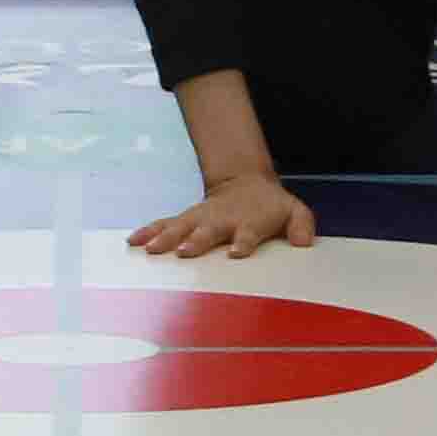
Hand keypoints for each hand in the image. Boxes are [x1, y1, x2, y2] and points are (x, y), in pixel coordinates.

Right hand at [132, 172, 319, 262]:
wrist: (246, 183)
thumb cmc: (270, 207)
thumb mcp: (294, 211)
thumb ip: (301, 225)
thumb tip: (303, 242)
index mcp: (250, 222)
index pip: (248, 233)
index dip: (243, 242)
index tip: (236, 252)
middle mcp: (222, 220)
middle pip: (208, 231)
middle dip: (196, 241)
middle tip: (184, 252)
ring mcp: (201, 218)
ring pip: (181, 227)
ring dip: (166, 237)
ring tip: (151, 249)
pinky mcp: (186, 219)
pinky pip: (165, 225)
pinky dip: (149, 231)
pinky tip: (133, 242)